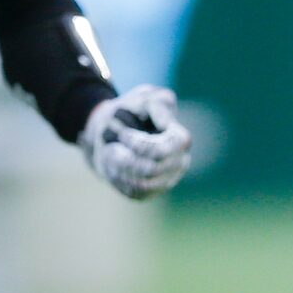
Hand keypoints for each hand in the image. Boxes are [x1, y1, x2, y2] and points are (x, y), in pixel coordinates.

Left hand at [84, 84, 192, 199]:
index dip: (141, 146)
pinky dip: (118, 177)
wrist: (114, 129)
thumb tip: (166, 123)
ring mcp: (167, 180)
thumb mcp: (144, 99)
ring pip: (142, 184)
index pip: (164, 151)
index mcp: (180, 139)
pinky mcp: (151, 192)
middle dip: (127, 156)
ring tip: (111, 151)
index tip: (124, 135)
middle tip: (113, 143)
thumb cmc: (132, 110)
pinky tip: (114, 163)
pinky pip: (134, 192)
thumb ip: (156, 105)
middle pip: (151, 169)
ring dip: (120, 167)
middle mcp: (179, 162)